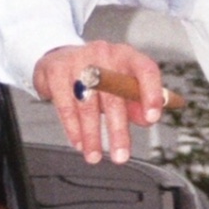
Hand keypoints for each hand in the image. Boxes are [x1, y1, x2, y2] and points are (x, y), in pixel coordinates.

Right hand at [33, 41, 163, 164]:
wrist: (61, 58)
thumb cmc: (99, 75)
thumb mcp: (121, 84)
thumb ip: (137, 102)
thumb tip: (147, 120)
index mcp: (127, 56)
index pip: (146, 70)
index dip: (151, 94)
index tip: (151, 119)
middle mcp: (104, 53)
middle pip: (114, 95)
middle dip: (118, 130)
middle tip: (121, 155)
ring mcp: (78, 59)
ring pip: (88, 104)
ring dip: (92, 135)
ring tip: (95, 156)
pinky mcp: (56, 70)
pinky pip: (66, 105)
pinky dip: (73, 128)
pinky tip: (79, 143)